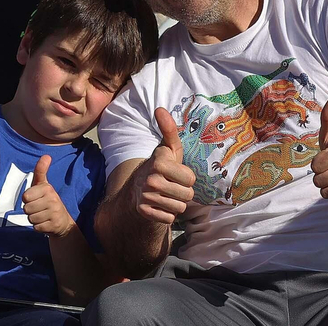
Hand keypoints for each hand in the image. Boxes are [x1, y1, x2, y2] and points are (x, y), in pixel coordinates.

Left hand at [22, 155, 76, 236]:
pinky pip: (36, 227)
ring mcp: (54, 213)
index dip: (28, 199)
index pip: (25, 196)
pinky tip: (46, 223)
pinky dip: (39, 227)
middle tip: (39, 209)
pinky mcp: (54, 225)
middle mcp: (53, 200)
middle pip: (26, 208)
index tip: (36, 198)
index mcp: (47, 189)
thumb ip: (41, 170)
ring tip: (43, 215)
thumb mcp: (43, 185)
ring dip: (34, 219)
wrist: (62, 221)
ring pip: (31, 218)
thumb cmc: (48, 200)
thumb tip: (47, 155)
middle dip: (30, 210)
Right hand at [129, 108, 198, 224]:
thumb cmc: (160, 167)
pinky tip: (159, 205)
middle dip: (182, 192)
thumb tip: (160, 108)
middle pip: (187, 195)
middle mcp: (151, 179)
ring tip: (165, 195)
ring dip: (175, 203)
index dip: (186, 177)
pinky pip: (169, 219)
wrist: (136, 190)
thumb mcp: (167, 149)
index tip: (175, 172)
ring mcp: (146, 196)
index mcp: (159, 162)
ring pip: (179, 208)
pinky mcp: (144, 211)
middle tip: (171, 185)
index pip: (190, 179)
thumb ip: (169, 130)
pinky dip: (166, 214)